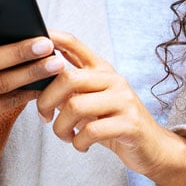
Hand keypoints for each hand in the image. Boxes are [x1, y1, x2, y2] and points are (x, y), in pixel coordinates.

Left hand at [36, 32, 185, 185]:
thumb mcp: (92, 101)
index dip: (53, 38)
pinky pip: (91, 131)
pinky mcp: (129, 124)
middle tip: (44, 118)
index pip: (75, 44)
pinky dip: (78, 142)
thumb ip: (71, 89)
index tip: (34, 40)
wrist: (151, 147)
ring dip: (61, 127)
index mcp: (101, 70)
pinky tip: (80, 145)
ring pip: (75, 106)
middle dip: (46, 101)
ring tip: (64, 136)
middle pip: (67, 78)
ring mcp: (123, 100)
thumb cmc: (113, 123)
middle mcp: (113, 80)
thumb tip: (37, 78)